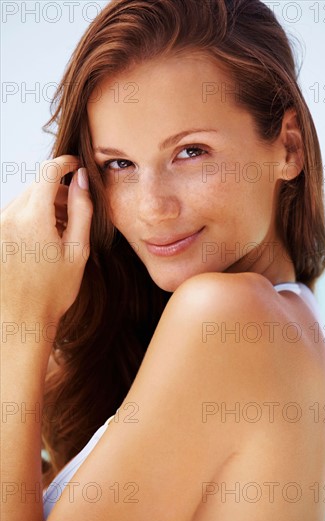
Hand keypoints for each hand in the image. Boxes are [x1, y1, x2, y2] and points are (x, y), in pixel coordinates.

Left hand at [1, 155, 92, 323]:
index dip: (64, 163)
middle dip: (57, 191)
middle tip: (76, 211)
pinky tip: (44, 240)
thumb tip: (81, 180)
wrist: (21, 320)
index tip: (76, 165)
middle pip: (35, 187)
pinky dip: (31, 218)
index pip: (47, 172)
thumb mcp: (78, 250)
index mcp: (33, 218)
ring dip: (44, 206)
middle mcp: (9, 217)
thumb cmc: (53, 291)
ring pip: (24, 200)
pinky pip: (14, 215)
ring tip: (61, 232)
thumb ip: (82, 210)